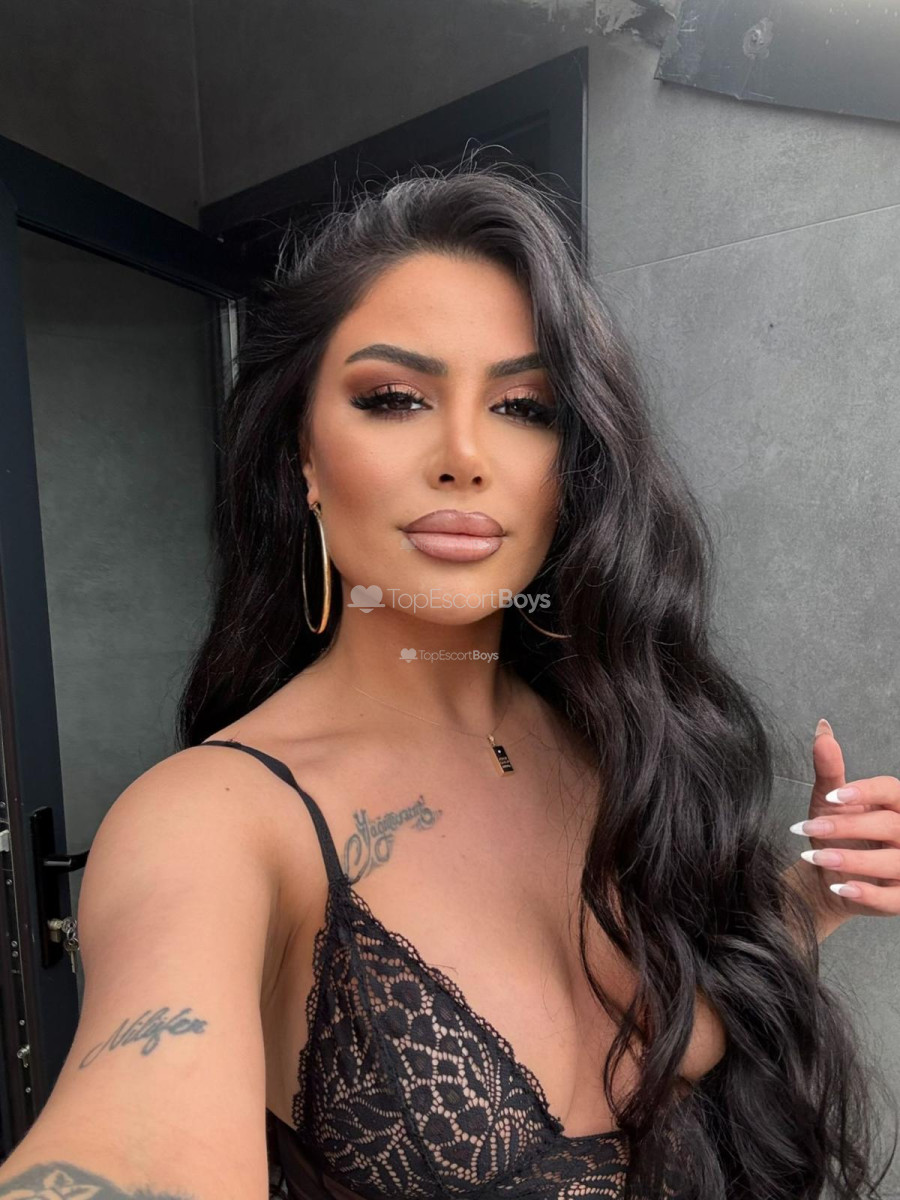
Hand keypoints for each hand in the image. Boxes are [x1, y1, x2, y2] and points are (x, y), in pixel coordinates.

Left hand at [789, 719, 899, 918]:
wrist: (826, 876)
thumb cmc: (835, 832)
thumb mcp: (828, 800)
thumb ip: (828, 768)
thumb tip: (822, 727)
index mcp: (894, 804)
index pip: (891, 790)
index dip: (865, 791)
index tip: (831, 795)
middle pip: (890, 824)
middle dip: (847, 826)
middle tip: (809, 827)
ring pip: (892, 861)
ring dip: (853, 860)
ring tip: (815, 856)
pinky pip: (892, 897)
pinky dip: (867, 893)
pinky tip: (839, 886)